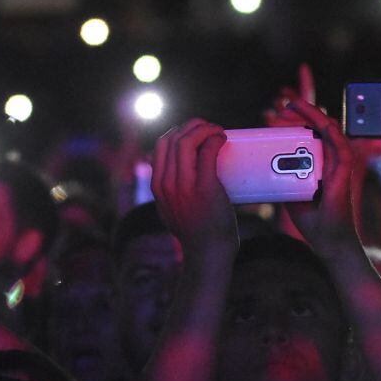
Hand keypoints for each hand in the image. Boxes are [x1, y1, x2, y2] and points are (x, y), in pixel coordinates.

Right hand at [150, 118, 235, 258]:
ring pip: (187, 140)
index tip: (195, 133)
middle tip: (210, 129)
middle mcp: (167, 184)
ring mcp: (184, 185)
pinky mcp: (205, 187)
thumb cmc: (197, 233)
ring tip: (217, 132)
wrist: (207, 254)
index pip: (162, 145)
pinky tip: (222, 139)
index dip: (179, 132)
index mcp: (158, 187)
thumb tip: (177, 174)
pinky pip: (207, 151)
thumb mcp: (171, 211)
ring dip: (205, 129)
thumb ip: (170, 193)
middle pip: (174, 138)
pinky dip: (215, 139)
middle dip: (194, 126)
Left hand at [267, 89, 357, 255]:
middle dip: (300, 115)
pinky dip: (330, 132)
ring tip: (294, 107)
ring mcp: (338, 165)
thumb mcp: (290, 193)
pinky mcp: (344, 173)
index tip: (277, 117)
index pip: (309, 135)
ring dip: (312, 115)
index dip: (294, 122)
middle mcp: (330, 160)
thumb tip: (261, 167)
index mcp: (319, 163)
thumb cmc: (313, 219)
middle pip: (317, 128)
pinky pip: (340, 146)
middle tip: (283, 108)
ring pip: (328, 131)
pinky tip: (320, 122)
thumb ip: (281, 178)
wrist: (328, 240)